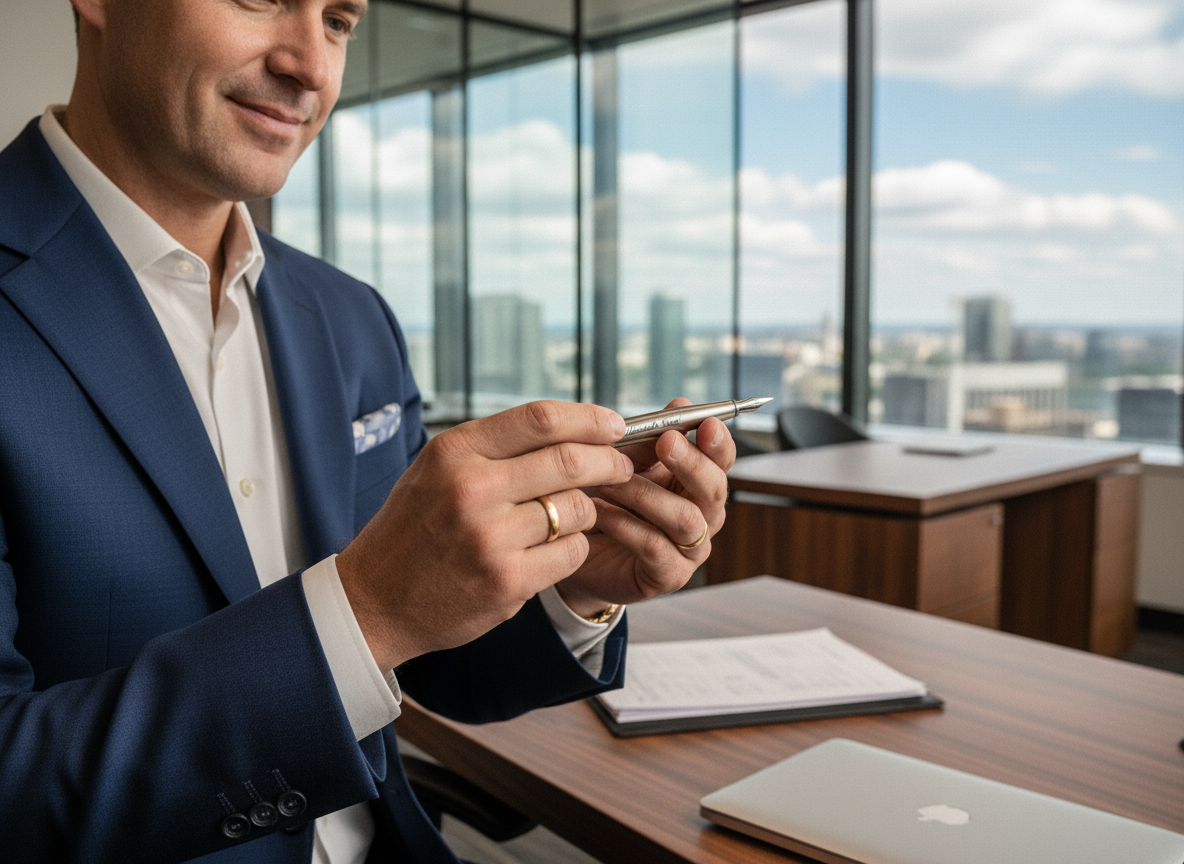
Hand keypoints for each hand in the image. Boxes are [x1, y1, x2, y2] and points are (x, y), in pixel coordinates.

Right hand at [336, 401, 633, 669]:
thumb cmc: (414, 529)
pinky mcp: (506, 581)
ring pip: (577, 509)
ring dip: (587, 510)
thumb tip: (573, 428)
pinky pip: (571, 552)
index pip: (541, 419)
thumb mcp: (438, 470)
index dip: (590, 419)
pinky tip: (554, 548)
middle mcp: (471, 489)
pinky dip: (574, 547)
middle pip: (571, 461)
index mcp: (455, 452)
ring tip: (573, 515)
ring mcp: (489, 537)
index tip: (614, 425)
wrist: (373, 600)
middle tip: (622, 467)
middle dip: (609, 462)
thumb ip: (496, 447)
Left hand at [555, 398, 734, 616]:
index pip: (722, 460)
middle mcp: (703, 516)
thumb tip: (680, 406)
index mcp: (698, 483)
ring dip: (646, 493)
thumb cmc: (608, 503)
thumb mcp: (627, 465)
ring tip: (610, 480)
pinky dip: (625, 524)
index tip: (705, 423)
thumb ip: (651, 439)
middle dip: (692, 463)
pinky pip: (653, 546)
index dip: (718, 442)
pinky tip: (599, 511)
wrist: (581, 552)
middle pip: (714, 490)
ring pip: (684, 518)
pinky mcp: (667, 576)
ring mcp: (690, 550)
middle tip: (666, 443)